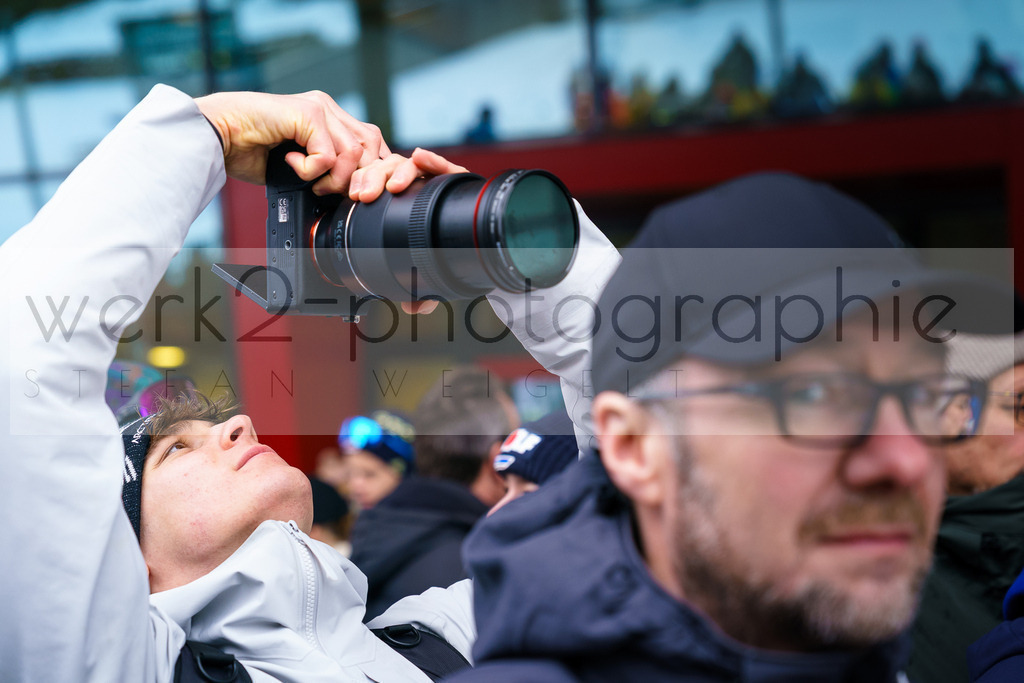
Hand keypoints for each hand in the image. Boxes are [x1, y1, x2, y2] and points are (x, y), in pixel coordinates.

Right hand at [194, 90, 388, 193]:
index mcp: (328, 117)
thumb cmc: (248, 150)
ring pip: (352, 154)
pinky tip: (290, 164)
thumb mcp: (298, 165)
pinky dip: (311, 171)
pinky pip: (328, 155)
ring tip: (309, 181)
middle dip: (355, 179)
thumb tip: (350, 191)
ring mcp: (319, 106)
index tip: (350, 193)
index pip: (371, 143)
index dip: (367, 171)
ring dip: (332, 178)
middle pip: (370, 147)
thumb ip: (326, 169)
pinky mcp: (308, 112)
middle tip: (327, 191)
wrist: (216, 135)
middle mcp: (327, 107)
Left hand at [350, 148, 468, 314]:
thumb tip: (413, 307)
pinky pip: (444, 165)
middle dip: (373, 178)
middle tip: (367, 195)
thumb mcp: (429, 272)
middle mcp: (413, 190)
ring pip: (409, 164)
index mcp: (397, 205)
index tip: (355, 197)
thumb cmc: (448, 251)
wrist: (483, 241)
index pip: (374, 186)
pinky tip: (422, 157)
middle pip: (386, 171)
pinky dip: (432, 160)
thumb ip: (421, 289)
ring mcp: (434, 182)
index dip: (362, 185)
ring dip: (398, 170)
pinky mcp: (458, 179)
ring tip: (394, 185)